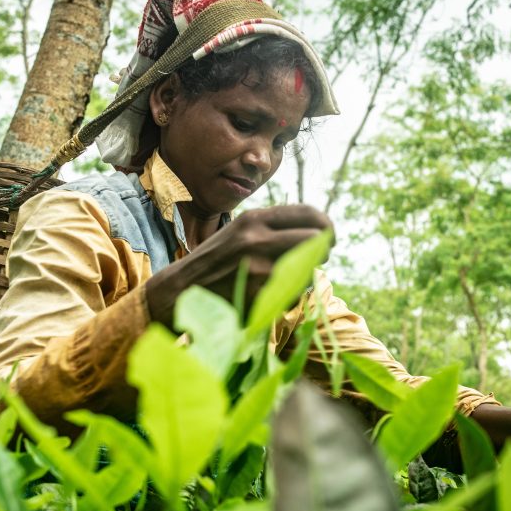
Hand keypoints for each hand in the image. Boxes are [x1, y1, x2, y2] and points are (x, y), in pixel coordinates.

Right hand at [145, 204, 332, 326]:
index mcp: (255, 219)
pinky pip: (293, 294)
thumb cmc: (216, 261)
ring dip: (306, 276)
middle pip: (316, 239)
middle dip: (323, 251)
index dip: (325, 225)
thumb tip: (315, 232)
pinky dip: (290, 297)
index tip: (329, 237)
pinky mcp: (258, 293)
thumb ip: (272, 229)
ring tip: (289, 280)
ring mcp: (258, 266)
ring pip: (308, 268)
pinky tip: (273, 297)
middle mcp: (258, 237)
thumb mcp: (240, 232)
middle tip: (320, 260)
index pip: (308, 213)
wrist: (181, 290)